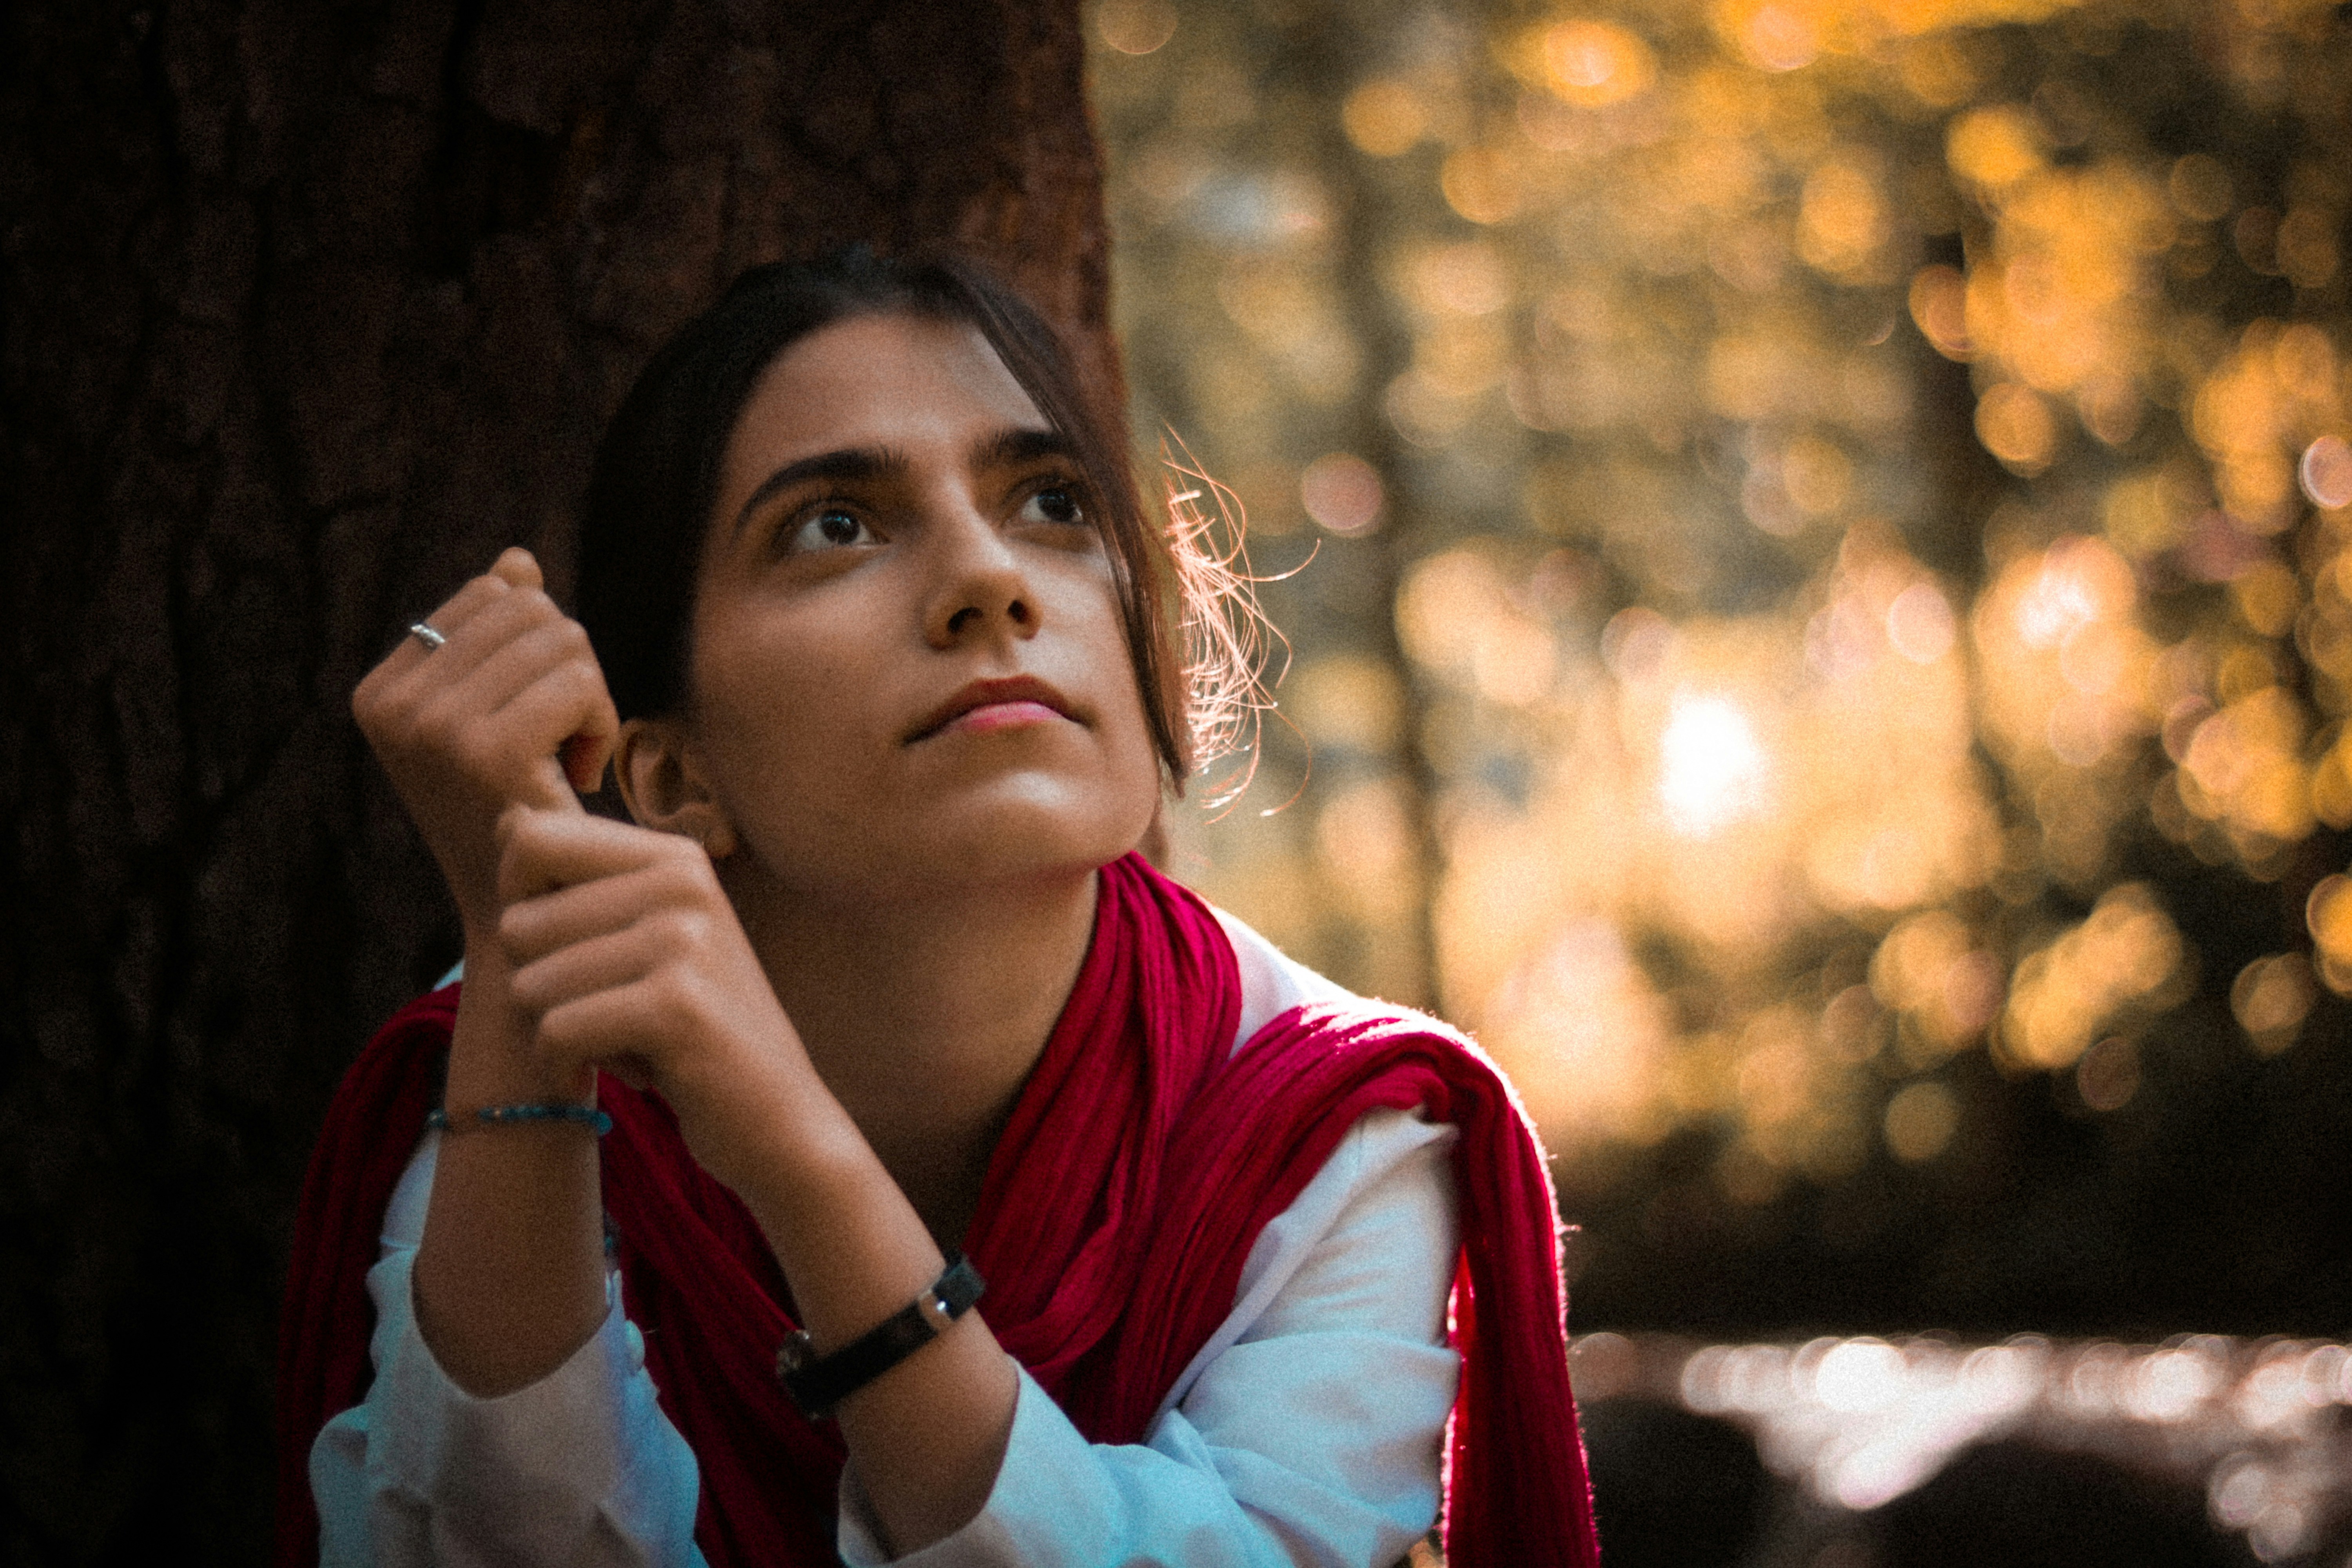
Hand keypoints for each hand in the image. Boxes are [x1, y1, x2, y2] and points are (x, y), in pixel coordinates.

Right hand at [353, 549, 618, 931]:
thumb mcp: (499, 714)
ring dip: (588, 698)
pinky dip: (600, 723)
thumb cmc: (522, 807)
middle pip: (531, 607)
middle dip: (567, 667)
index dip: (535, 648)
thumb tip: (517, 561)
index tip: (526, 720)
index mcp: (381, 690)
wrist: (528, 908)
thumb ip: (499, 637)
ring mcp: (432, 728)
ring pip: (564, 638)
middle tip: (555, 741)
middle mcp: (393, 705)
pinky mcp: (486, 751)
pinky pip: (581, 680)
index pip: (494, 592)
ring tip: (562, 759)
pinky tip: (577, 775)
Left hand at [494, 805, 822, 1191]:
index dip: (522, 904)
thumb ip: (582, 879)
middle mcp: (682, 884)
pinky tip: (624, 1075)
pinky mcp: (674, 1007)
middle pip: (519, 924)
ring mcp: (682, 942)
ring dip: (559, 1033)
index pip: (531, 840)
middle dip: (543, 986)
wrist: (778, 1119)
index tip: (573, 952)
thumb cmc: (696, 1031)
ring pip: (529, 984)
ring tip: (628, 1042)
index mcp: (675, 857)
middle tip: (613, 1014)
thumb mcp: (650, 938)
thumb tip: (506, 818)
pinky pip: (556, 1032)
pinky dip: (568, 1068)